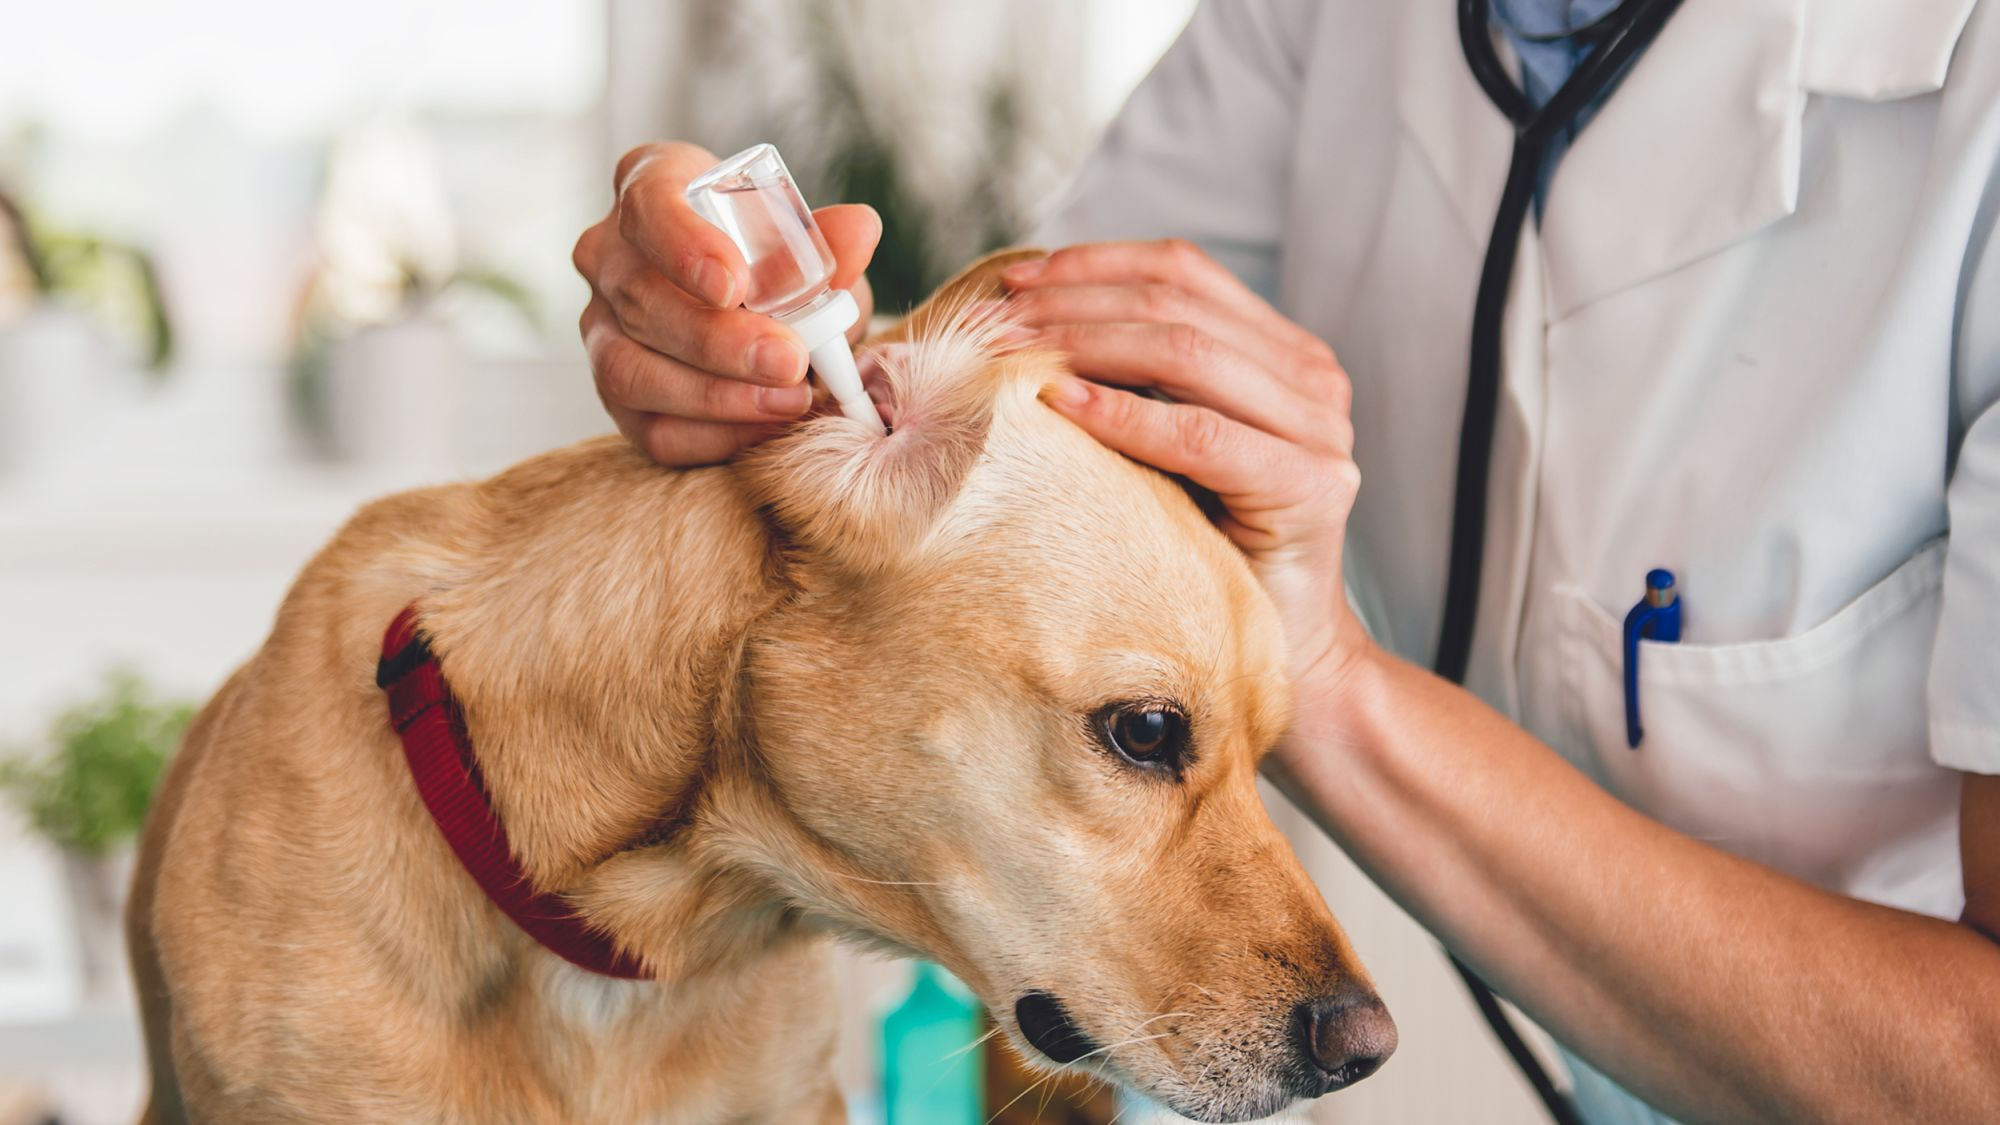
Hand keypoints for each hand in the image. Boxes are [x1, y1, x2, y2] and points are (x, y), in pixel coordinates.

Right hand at [572, 142, 882, 464]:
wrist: (764, 317)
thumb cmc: (778, 263)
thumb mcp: (808, 248)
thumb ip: (827, 244)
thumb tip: (860, 230)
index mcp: (650, 188)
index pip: (647, 205)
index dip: (684, 245)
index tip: (734, 285)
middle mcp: (608, 255)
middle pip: (641, 298)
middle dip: (718, 339)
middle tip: (790, 359)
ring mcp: (600, 328)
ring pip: (630, 369)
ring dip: (715, 395)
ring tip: (789, 400)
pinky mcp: (616, 394)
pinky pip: (647, 427)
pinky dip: (711, 436)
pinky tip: (762, 430)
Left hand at [1004, 240, 1373, 708]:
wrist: (1288, 654)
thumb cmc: (1209, 551)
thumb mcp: (1167, 447)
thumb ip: (1136, 382)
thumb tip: (1023, 320)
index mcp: (1284, 351)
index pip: (1182, 270)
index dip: (1094, 264)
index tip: (1013, 276)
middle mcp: (1313, 376)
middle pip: (1178, 302)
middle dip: (1075, 301)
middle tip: (998, 318)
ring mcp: (1321, 429)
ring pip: (1187, 353)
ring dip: (1087, 344)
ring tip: (1017, 352)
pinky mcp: (1313, 486)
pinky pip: (1202, 435)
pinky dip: (1127, 414)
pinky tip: (1064, 404)